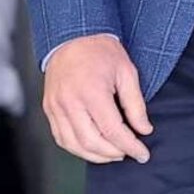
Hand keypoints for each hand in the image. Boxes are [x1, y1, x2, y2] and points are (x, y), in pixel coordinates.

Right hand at [41, 33, 152, 164]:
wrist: (72, 37)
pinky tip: (92, 148)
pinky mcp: (49, 109)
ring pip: (74, 144)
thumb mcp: (127, 73)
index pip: (112, 131)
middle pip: (92, 142)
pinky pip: (60, 137)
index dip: (130, 146)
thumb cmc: (101, 52)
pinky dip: (77, 148)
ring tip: (114, 154)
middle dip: (114, 153)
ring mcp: (55, 107)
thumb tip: (144, 130)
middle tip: (130, 153)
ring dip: (95, 155)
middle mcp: (69, 102)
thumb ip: (135, 105)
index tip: (142, 154)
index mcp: (91, 93)